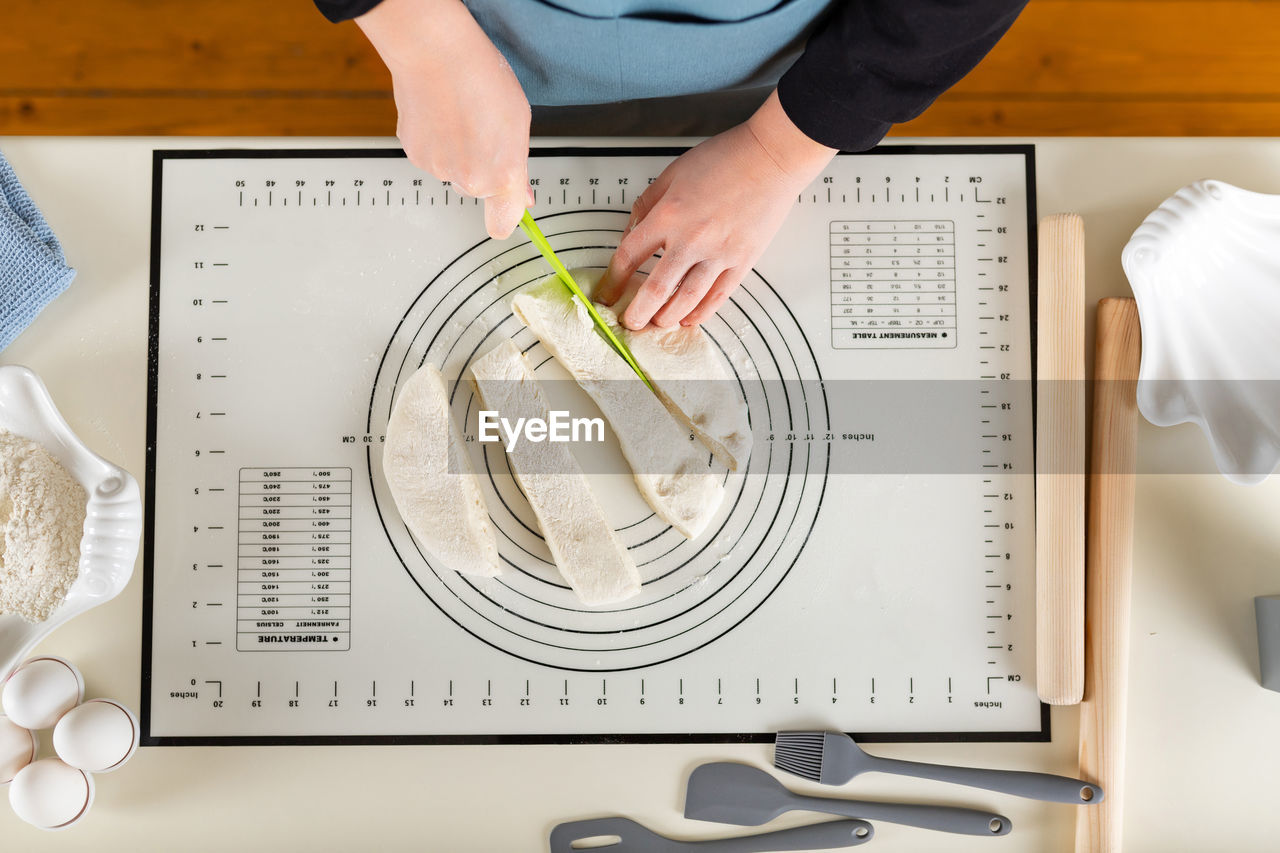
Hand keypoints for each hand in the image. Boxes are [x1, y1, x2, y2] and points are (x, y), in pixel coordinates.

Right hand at [357, 0, 531, 237]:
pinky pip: (431, 157)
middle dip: (482, 170)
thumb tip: (522, 194)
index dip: (506, 218)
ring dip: (457, 154)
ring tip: (461, 118)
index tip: (509, 211)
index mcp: (502, 176)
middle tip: (483, 133)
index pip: (503, 225)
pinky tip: (442, 117)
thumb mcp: (518, 123)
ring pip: (453, 173)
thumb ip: (519, 166)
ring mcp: (439, 169)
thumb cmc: (481, 77)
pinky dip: (436, 142)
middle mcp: (469, 180)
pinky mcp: (415, 155)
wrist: (436, 53)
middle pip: (477, 191)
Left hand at [597, 91, 836, 328]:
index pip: (628, 256)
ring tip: (657, 323)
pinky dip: (700, 313)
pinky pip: (717, 296)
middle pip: (655, 289)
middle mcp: (690, 239)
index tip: (608, 291)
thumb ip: (647, 205)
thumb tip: (631, 234)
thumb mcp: (672, 174)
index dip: (613, 279)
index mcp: (668, 215)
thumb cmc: (725, 159)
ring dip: (666, 318)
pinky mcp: (741, 261)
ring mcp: (718, 253)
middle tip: (630, 322)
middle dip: (637, 313)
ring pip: (685, 300)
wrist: (770, 157)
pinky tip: (689, 319)